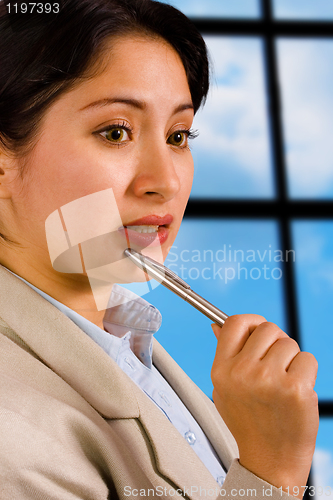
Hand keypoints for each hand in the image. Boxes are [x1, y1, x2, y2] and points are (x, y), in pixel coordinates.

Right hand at [211, 315, 318, 498]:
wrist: (270, 461)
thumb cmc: (248, 422)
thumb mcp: (224, 389)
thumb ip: (224, 355)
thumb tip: (218, 325)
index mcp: (221, 370)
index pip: (235, 323)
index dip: (251, 322)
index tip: (259, 331)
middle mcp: (242, 372)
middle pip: (267, 328)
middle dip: (276, 342)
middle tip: (276, 364)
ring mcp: (269, 380)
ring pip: (289, 343)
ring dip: (292, 359)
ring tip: (284, 383)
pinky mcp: (295, 388)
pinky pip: (308, 359)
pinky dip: (307, 371)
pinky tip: (296, 392)